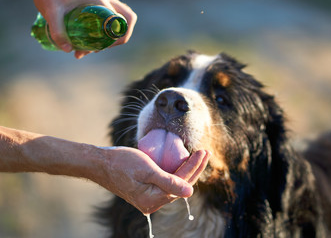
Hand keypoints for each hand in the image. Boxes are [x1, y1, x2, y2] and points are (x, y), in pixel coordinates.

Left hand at [33, 0, 136, 58]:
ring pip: (117, 21)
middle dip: (117, 39)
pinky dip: (102, 33)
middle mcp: (106, 0)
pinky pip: (108, 19)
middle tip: (97, 49)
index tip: (99, 48)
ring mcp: (103, 2)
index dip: (118, 38)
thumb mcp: (51, 10)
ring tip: (87, 50)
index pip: (124, 19)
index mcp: (101, 0)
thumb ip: (57, 30)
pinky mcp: (96, 5)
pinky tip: (84, 42)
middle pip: (126, 20)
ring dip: (108, 38)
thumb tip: (67, 49)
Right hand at [95, 147, 209, 213]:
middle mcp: (152, 203)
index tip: (203, 152)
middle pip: (181, 185)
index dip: (194, 167)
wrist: (100, 164)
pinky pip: (166, 183)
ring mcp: (149, 198)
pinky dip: (175, 172)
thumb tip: (189, 192)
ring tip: (198, 156)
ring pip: (175, 184)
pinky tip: (182, 162)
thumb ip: (169, 182)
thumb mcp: (147, 170)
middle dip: (194, 168)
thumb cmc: (121, 163)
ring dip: (187, 170)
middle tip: (205, 153)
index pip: (182, 183)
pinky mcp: (146, 192)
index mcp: (153, 200)